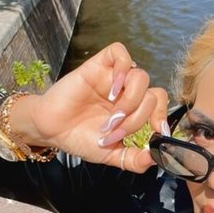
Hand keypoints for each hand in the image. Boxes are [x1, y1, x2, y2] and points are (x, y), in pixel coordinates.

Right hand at [18, 43, 168, 172]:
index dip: (162, 115)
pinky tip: (111, 91)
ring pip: (140, 77)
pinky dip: (122, 69)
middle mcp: (126, 91)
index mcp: (134, 109)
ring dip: (130, 102)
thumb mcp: (112, 155)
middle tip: (114, 132)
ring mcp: (113, 78)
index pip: (159, 102)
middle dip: (136, 119)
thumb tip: (155, 158)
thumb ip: (134, 160)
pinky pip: (119, 52)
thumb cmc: (80, 138)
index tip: (157, 132)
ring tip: (111, 118)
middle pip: (152, 94)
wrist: (52, 131)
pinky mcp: (97, 66)